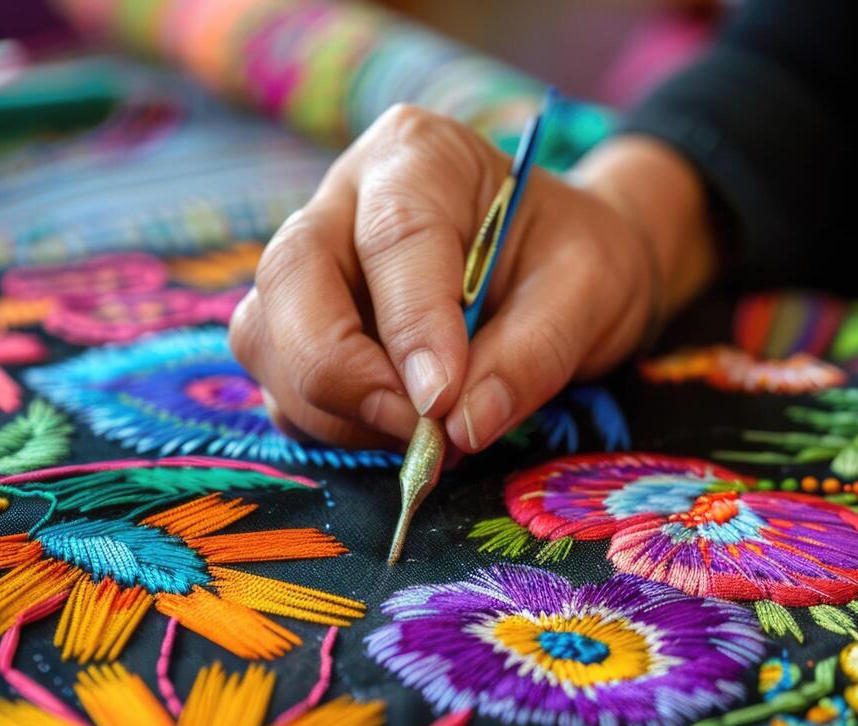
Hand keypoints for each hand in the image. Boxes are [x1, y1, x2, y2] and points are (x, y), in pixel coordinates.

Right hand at [230, 105, 714, 453]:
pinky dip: (333, 425)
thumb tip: (460, 427)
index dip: (412, 325)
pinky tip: (401, 430)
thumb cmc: (575, 261)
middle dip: (345, 374)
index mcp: (420, 157)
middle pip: (291, 281)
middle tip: (422, 433)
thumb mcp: (589, 291)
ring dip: (335, 409)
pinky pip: (283, 385)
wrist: (565, 269)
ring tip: (427, 435)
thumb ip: (533, 354)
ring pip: (268, 338)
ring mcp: (312, 265)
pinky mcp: (301, 328)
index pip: (392, 237)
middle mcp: (344, 200)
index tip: (442, 401)